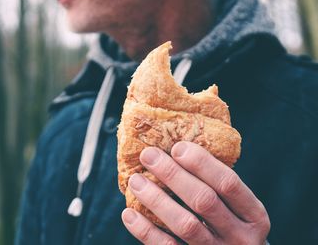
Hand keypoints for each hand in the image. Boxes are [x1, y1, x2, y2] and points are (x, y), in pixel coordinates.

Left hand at [121, 141, 269, 244]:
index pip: (228, 184)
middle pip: (203, 200)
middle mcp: (240, 237)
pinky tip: (130, 214)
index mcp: (254, 216)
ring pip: (184, 225)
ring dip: (156, 200)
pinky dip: (146, 231)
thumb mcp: (238, 210)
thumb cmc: (231, 227)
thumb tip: (177, 150)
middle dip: (173, 174)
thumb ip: (217, 187)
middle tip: (148, 155)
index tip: (177, 147)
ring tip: (136, 181)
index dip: (202, 163)